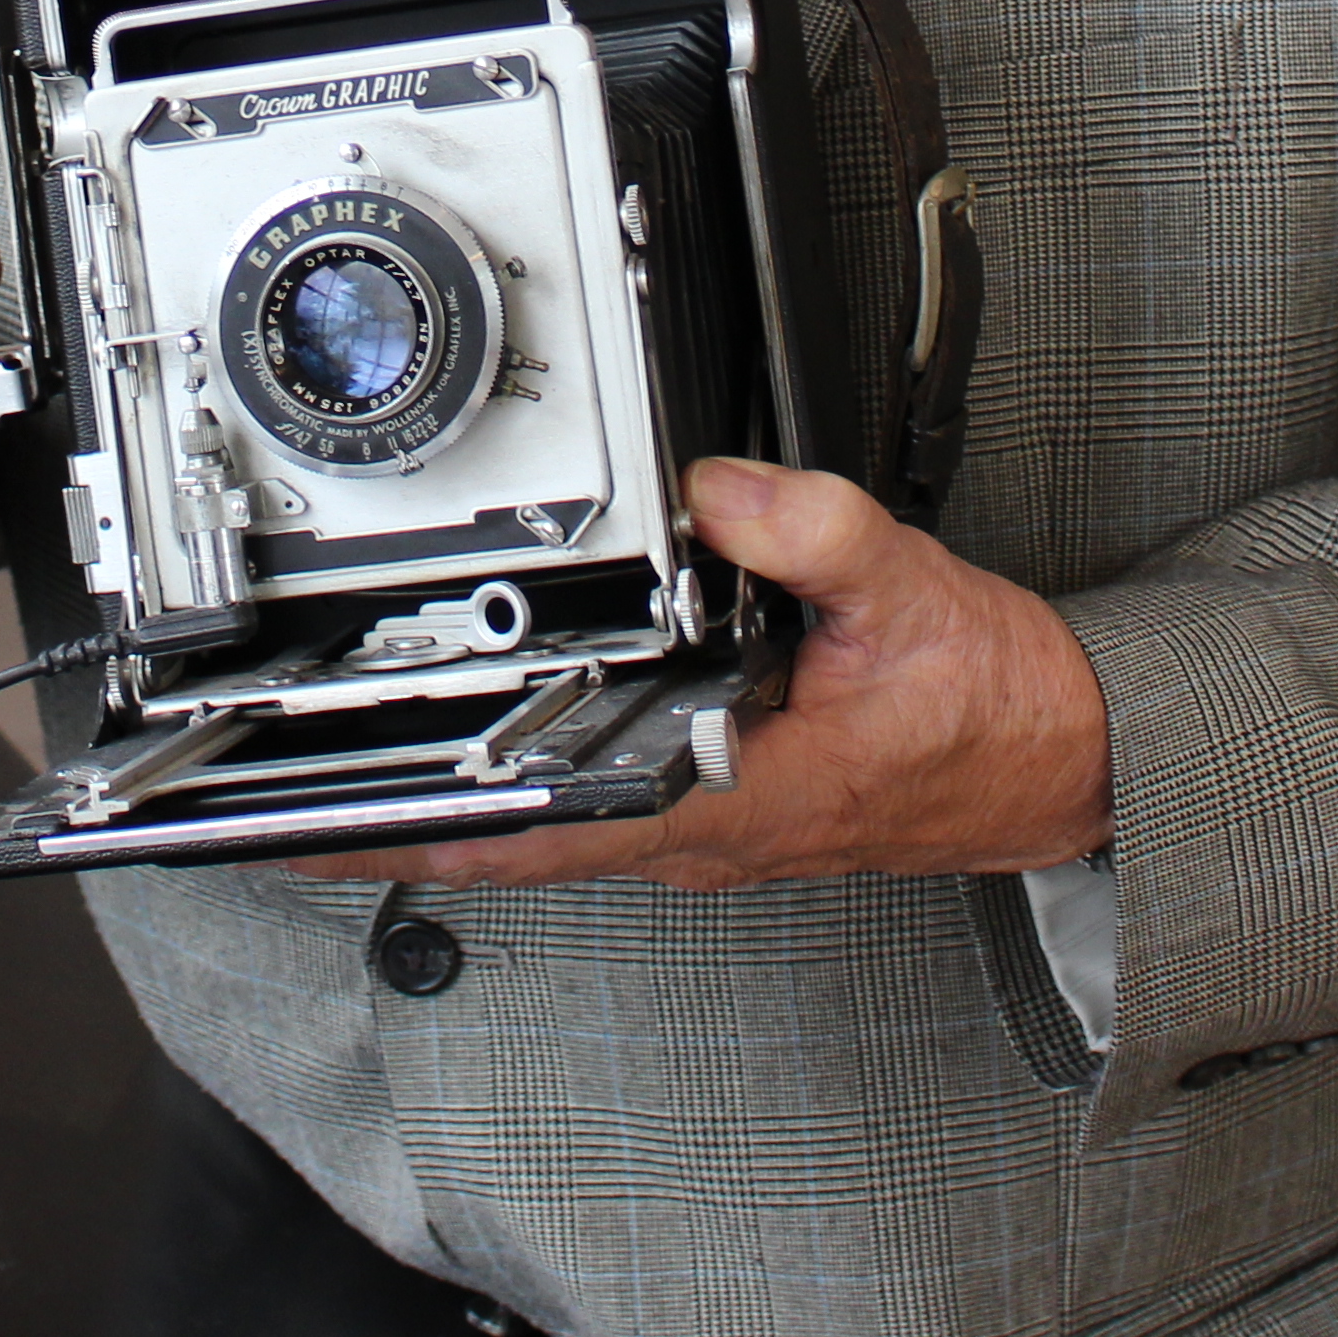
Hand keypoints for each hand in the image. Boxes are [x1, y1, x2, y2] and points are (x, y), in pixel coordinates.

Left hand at [292, 459, 1112, 890]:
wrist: (1068, 761)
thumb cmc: (994, 706)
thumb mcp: (911, 595)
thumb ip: (812, 532)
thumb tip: (718, 488)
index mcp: (727, 795)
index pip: (534, 826)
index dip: (414, 829)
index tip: (310, 821)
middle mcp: (700, 831)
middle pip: (505, 848)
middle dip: (387, 832)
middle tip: (269, 807)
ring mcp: (707, 829)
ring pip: (542, 835)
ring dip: (448, 817)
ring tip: (340, 782)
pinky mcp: (723, 808)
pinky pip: (592, 808)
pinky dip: (519, 794)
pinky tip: (481, 759)